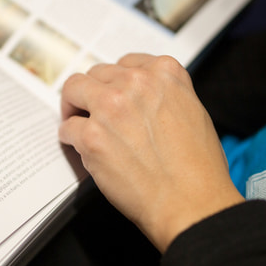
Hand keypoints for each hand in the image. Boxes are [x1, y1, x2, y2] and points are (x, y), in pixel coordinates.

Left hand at [59, 54, 242, 251]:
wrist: (190, 202)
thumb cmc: (198, 169)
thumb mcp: (194, 113)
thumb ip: (166, 97)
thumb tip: (143, 102)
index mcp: (165, 74)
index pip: (127, 63)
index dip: (116, 80)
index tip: (110, 90)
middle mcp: (137, 83)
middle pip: (97, 73)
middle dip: (92, 91)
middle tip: (87, 107)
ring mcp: (111, 107)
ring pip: (74, 89)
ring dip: (72, 105)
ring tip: (73, 119)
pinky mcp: (92, 135)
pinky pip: (67, 127)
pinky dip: (68, 136)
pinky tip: (76, 145)